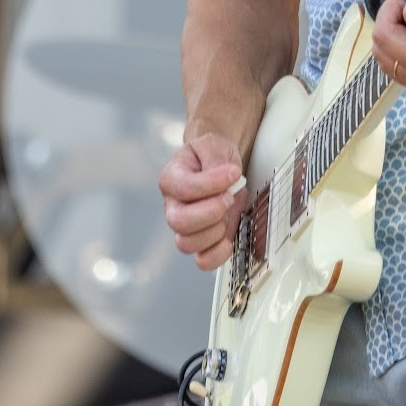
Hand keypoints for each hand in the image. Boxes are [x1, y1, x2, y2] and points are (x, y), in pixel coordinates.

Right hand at [159, 132, 246, 270]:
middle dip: (211, 211)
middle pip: (179, 222)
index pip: (184, 188)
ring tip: (227, 212)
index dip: (211, 184)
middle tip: (229, 197)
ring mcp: (186, 227)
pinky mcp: (202, 241)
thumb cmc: (211, 155)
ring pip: (187, 243)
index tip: (233, 173)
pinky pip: (202, 260)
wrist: (220, 165)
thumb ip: (214, 158)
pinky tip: (228, 239)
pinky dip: (217, 254)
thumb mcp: (212, 145)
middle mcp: (174, 206)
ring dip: (214, 230)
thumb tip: (225, 176)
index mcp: (171, 179)